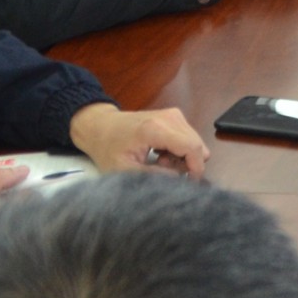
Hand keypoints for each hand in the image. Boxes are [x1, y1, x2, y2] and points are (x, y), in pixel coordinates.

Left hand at [68, 102, 208, 175]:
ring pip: (195, 142)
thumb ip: (154, 176)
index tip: (189, 183)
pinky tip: (161, 153)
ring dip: (183, 157)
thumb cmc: (108, 149)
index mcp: (156, 129)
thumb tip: (179, 179)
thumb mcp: (125, 170)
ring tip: (159, 161)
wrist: (100, 126)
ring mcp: (174, 114)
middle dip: (187, 163)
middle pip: (197, 144)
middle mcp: (170, 117)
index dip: (196, 168)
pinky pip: (189, 138)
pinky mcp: (174, 115)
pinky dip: (180, 150)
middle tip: (163, 170)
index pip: (192, 147)